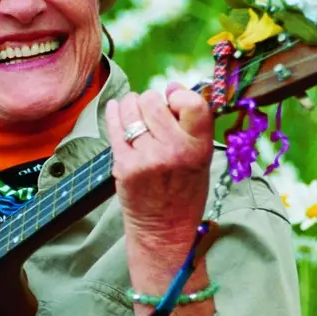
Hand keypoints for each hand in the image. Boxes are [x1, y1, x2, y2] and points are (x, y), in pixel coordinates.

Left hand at [103, 84, 213, 249]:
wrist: (163, 229)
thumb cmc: (184, 190)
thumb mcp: (202, 158)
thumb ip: (192, 125)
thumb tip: (173, 86)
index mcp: (198, 147)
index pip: (192, 103)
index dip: (180, 95)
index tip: (174, 99)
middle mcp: (172, 151)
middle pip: (154, 101)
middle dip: (151, 100)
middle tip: (152, 111)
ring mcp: (145, 158)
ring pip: (131, 109)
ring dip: (131, 104)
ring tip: (136, 111)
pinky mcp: (123, 165)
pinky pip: (114, 127)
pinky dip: (114, 113)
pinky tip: (115, 108)